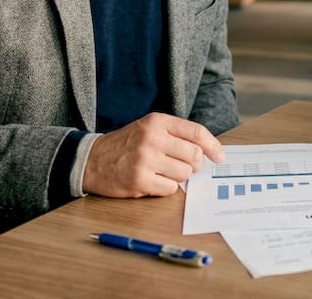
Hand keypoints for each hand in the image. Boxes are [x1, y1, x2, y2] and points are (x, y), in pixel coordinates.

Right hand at [82, 113, 223, 197]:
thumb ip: (175, 136)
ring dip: (177, 177)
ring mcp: (145, 159)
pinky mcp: (139, 180)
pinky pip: (170, 189)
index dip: (213, 146)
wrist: (91, 160)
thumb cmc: (126, 145)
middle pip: (194, 156)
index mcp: (157, 122)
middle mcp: (152, 138)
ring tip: (160, 172)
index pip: (196, 132)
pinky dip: (165, 188)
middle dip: (194, 165)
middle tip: (184, 167)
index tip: (220, 157)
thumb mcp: (148, 129)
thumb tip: (208, 152)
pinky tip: (151, 181)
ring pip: (184, 174)